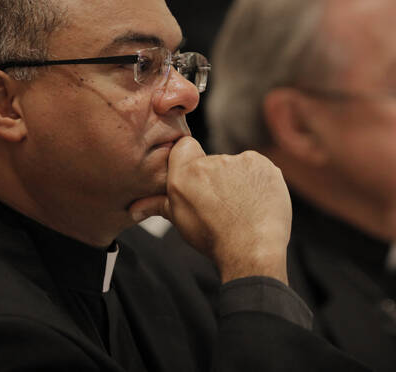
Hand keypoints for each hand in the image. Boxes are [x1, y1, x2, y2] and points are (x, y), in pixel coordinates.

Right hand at [162, 137, 291, 283]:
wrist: (252, 250)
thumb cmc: (214, 239)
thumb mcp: (181, 222)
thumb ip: (158, 205)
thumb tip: (134, 209)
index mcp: (185, 174)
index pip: (184, 146)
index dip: (191, 160)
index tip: (199, 180)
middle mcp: (210, 162)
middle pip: (213, 161)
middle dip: (218, 178)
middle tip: (224, 204)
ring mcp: (238, 160)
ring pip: (237, 165)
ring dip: (240, 180)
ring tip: (242, 206)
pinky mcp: (261, 163)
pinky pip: (257, 169)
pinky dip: (258, 181)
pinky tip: (257, 201)